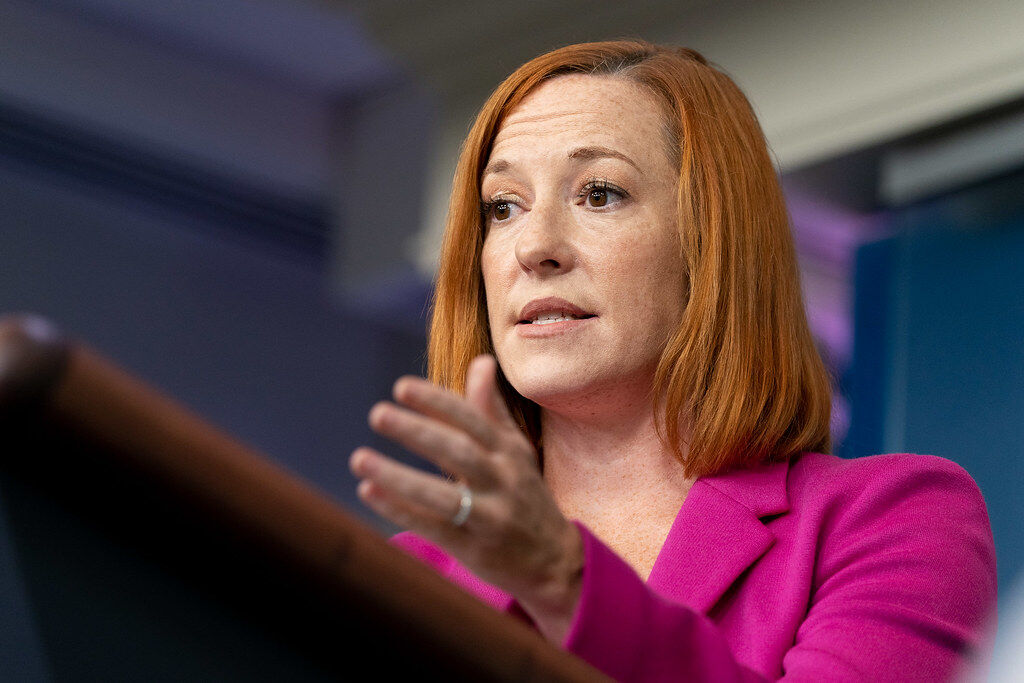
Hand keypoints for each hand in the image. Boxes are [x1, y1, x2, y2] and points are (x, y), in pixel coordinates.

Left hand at [349, 355, 582, 641]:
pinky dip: (401, 511)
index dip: (437, 402)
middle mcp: (503, 480)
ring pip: (444, 495)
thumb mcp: (515, 451)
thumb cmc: (525, 496)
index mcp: (509, 451)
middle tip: (377, 413)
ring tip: (359, 458)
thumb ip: (491, 409)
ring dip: (399, 477)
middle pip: (459, 452)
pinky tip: (369, 492)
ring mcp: (491, 516)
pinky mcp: (475, 549)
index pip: (472, 419)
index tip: (401, 387)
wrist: (555, 561)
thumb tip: (481, 361)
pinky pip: (434, 528)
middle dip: (417, 431)